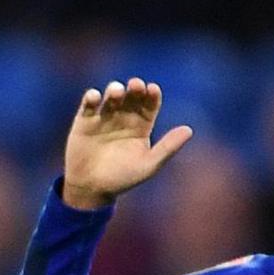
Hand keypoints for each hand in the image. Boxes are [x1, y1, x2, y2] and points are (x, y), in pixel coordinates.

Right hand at [63, 78, 192, 209]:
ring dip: (114, 89)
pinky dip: (91, 97)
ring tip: (116, 92)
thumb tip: (189, 130)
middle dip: (135, 88)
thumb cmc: (122, 179)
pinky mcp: (84, 121)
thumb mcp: (148, 165)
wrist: (91, 189)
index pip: (150, 104)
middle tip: (136, 85)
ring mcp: (104, 118)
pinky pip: (89, 104)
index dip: (152, 95)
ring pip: (112, 96)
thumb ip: (168, 147)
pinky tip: (95, 97)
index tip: (152, 90)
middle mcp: (124, 118)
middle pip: (132, 96)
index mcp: (141, 126)